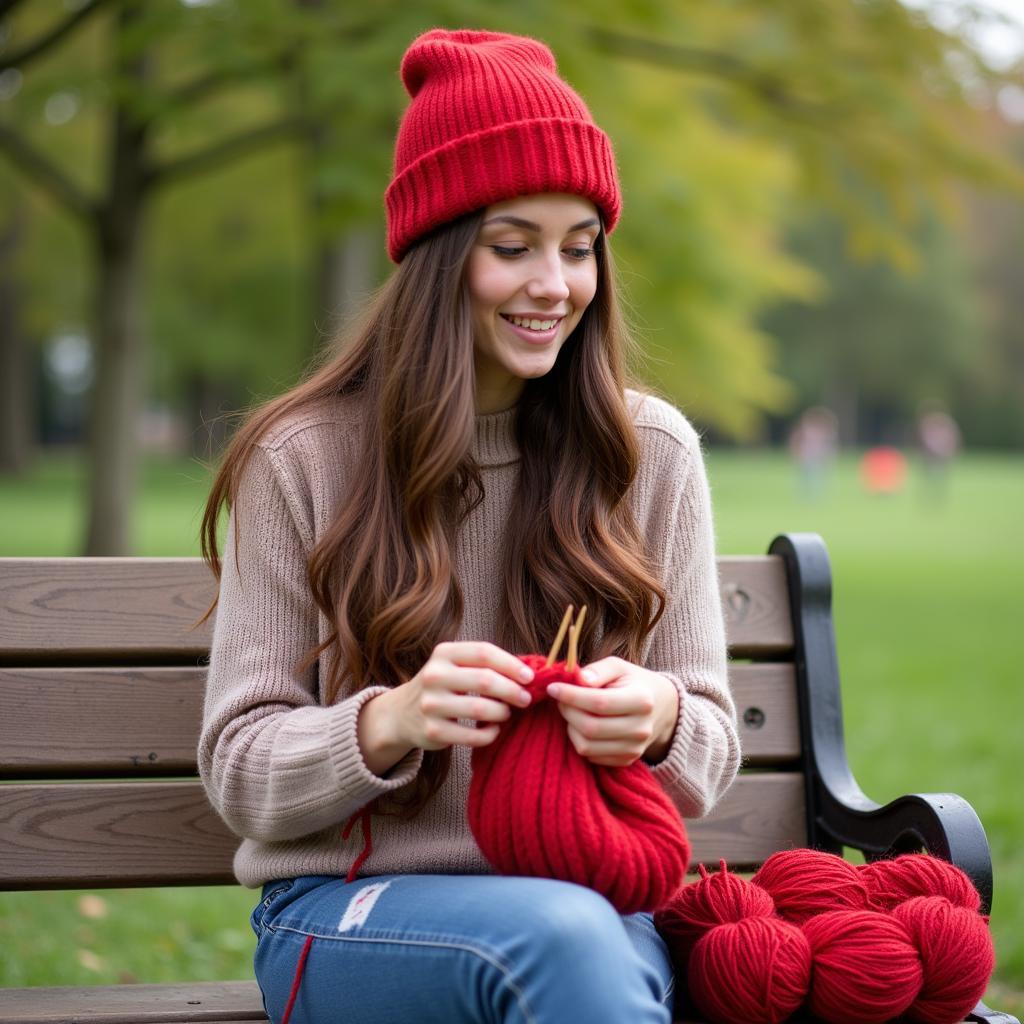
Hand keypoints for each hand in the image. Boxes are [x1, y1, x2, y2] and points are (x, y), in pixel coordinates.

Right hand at [389, 641, 534, 751]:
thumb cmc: (443, 685)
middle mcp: (434, 675)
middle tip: (526, 699)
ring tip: (507, 713)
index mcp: (443, 654)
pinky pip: (473, 736)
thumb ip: (485, 665)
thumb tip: (529, 672)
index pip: (484, 652)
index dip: (511, 664)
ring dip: (502, 713)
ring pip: (481, 709)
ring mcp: (431, 704)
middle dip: (512, 691)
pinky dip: (490, 734)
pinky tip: (493, 730)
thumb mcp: (455, 666)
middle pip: (485, 680)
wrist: (403, 713)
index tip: (530, 677)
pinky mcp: (433, 731)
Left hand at [546, 658, 678, 766]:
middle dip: (567, 712)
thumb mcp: (619, 667)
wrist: (660, 708)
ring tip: (572, 711)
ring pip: (587, 746)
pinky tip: (581, 725)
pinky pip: (591, 757)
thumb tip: (579, 678)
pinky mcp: (626, 761)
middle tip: (560, 699)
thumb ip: (598, 670)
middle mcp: (640, 729)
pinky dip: (579, 740)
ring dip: (571, 727)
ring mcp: (634, 749)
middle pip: (591, 727)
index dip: (571, 696)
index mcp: (641, 700)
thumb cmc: (633, 682)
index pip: (599, 702)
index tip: (552, 687)